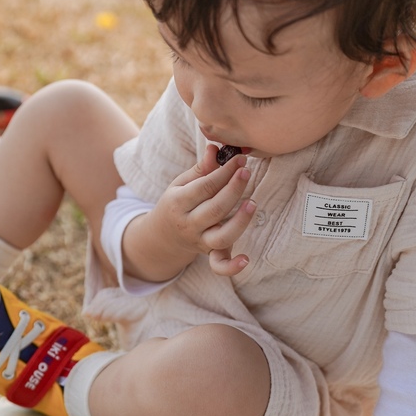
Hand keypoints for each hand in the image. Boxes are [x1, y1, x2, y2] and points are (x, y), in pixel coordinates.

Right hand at [122, 144, 255, 282]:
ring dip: (240, 221)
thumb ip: (201, 169)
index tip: (240, 159)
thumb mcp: (182, 184)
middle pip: (215, 209)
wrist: (163, 235)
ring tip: (252, 203)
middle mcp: (188, 224)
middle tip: (246, 171)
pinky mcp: (209, 254)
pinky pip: (219, 266)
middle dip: (233, 189)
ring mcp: (199, 241)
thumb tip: (215, 149)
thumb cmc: (178, 202)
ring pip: (222, 236)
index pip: (204, 187)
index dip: (224, 172)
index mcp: (177, 203)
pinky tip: (246, 259)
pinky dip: (232, 267)